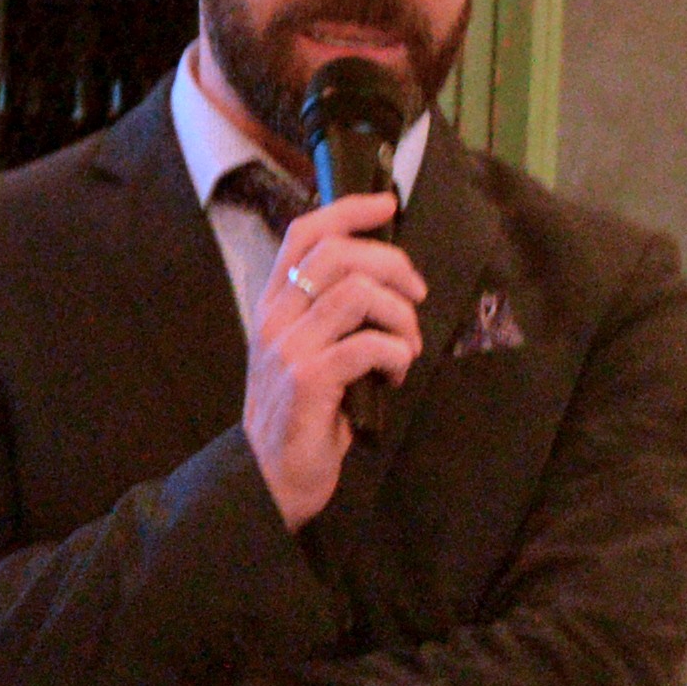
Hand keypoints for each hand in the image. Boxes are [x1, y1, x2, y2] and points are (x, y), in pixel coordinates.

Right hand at [245, 189, 421, 527]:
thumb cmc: (302, 417)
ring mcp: (289, 348)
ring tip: (407, 347)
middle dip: (393, 265)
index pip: (305, 233)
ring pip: (357, 292)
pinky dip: (396, 355)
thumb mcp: (307, 354)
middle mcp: (276, 319)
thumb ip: (332, 316)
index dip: (349, 209)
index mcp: (275, 305)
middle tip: (416, 296)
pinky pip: (367, 345)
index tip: (386, 205)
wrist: (270, 480)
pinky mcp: (308, 380)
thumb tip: (388, 281)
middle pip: (339, 253)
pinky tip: (396, 375)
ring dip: (400, 316)